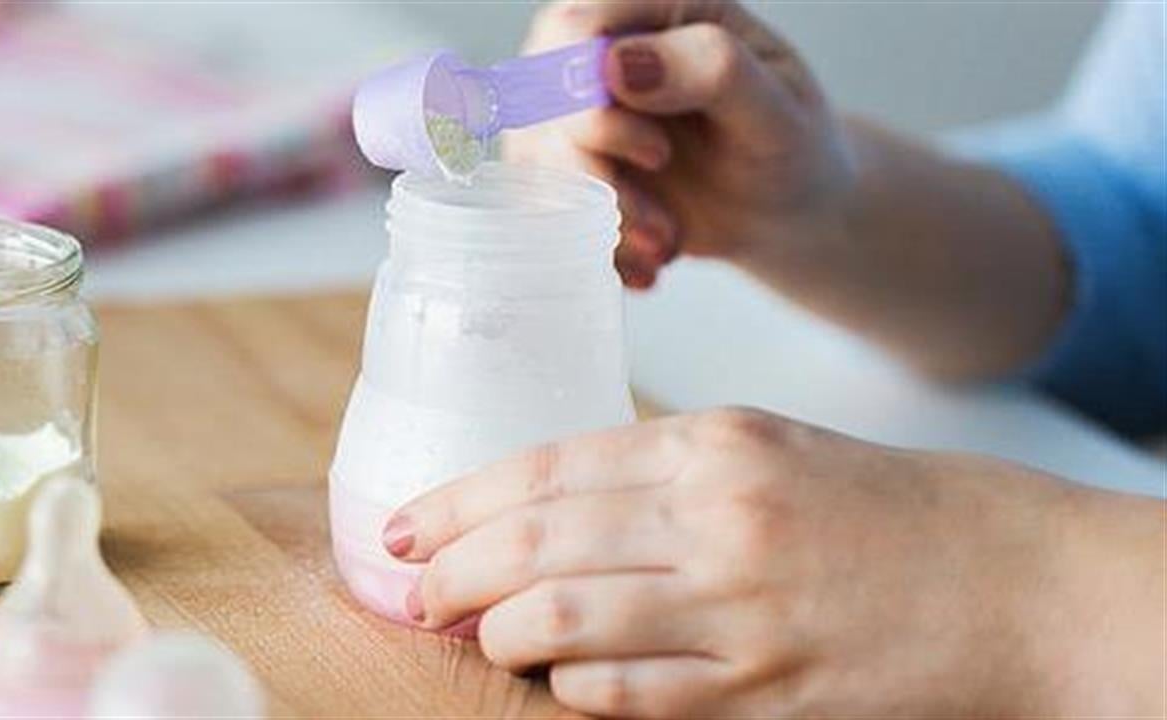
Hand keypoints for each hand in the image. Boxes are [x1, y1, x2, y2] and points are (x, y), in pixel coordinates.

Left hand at [383, 409, 1164, 717]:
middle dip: (452, 570)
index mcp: (714, 444)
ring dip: (499, 632)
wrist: (1008, 579)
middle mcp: (719, 516)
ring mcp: (741, 608)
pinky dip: (574, 687)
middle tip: (413, 590)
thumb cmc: (878, 510)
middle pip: (537, 542)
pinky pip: (630, 694)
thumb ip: (656, 472)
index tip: (406, 525)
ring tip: (475, 635)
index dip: (460, 500)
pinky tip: (557, 679)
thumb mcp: (765, 451)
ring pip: (565, 619)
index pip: (548, 466)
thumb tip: (541, 508)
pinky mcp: (766, 690)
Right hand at [505, 1, 853, 288]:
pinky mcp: (568, 168)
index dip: (591, 98)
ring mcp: (576, 112)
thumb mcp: (776, 109)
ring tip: (667, 246)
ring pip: (537, 161)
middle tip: (664, 226)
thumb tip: (618, 64)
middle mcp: (602, 52)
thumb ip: (710, 70)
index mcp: (657, 12)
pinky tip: (648, 264)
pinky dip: (598, 248)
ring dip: (601, 221)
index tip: (656, 154)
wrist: (788, 208)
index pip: (572, 31)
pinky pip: (546, 209)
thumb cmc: (792, 146)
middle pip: (539, 99)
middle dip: (596, 176)